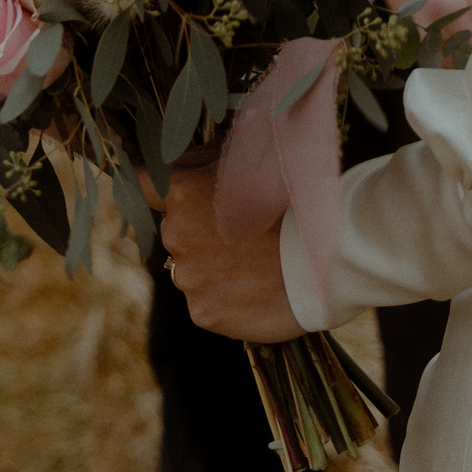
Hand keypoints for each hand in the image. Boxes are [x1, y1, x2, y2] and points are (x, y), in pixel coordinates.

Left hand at [153, 163, 306, 342]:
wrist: (330, 253)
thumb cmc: (295, 198)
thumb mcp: (253, 160)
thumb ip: (211, 160)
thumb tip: (187, 159)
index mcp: (183, 192)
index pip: (142, 186)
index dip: (149, 188)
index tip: (152, 190)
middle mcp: (176, 234)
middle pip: (177, 232)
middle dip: (202, 232)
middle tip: (247, 233)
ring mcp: (189, 277)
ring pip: (193, 270)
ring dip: (217, 268)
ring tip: (260, 264)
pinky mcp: (203, 312)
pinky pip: (208, 303)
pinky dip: (229, 299)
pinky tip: (259, 290)